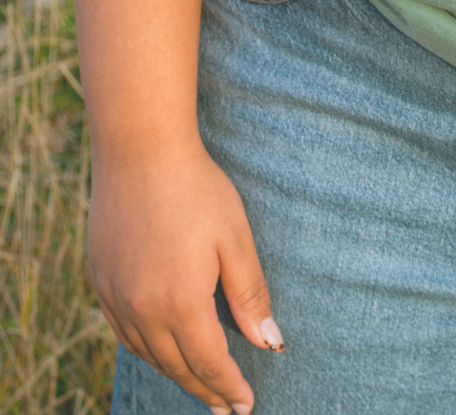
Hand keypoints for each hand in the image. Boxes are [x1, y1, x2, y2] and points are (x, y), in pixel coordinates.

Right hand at [88, 142, 282, 413]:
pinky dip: (146, 349)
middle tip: (227, 409)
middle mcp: (142, 310)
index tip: (246, 407)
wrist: (140, 152)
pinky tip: (159, 349)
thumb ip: (249, 295)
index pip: (209, 362)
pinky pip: (123, 332)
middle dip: (205, 390)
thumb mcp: (235, 239)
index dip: (229, 387)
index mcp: (180, 303)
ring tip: (199, 385)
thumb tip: (268, 343)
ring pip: (148, 353)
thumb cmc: (197, 189)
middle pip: (176, 366)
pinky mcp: (100, 281)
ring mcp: (115, 297)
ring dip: (175, 373)